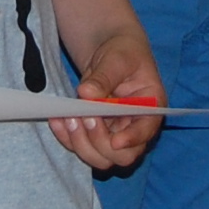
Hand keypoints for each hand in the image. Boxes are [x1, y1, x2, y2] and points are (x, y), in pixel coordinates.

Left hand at [52, 26, 162, 171]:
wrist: (111, 50)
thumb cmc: (122, 52)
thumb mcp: (117, 58)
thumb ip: (104, 76)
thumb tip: (86, 93)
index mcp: (151, 108)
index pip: (146, 131)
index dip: (132, 139)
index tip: (115, 140)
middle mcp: (135, 127)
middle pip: (123, 156)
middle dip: (100, 142)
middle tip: (84, 118)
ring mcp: (115, 134)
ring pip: (100, 158)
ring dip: (81, 143)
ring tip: (67, 117)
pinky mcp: (96, 134)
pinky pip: (81, 147)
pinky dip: (67, 138)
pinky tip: (57, 119)